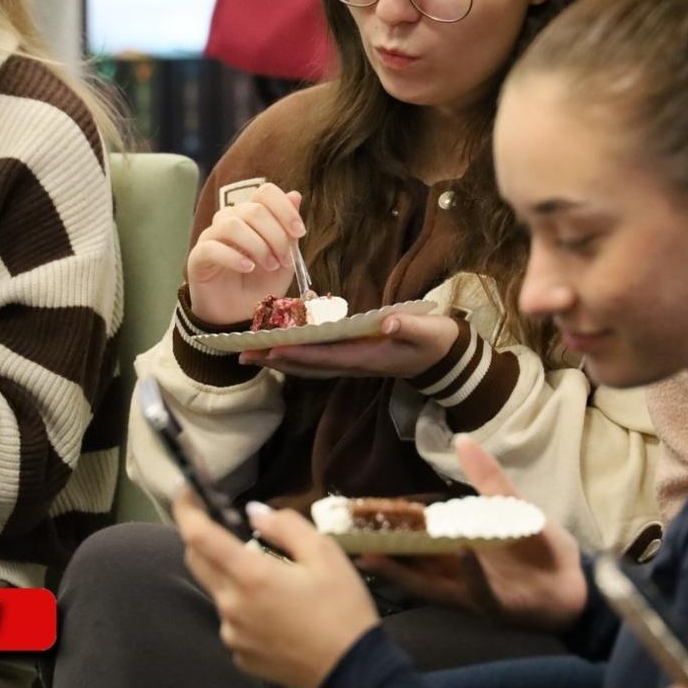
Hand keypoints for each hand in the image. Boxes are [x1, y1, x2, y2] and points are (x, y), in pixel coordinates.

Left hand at [176, 492, 377, 687]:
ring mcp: (232, 634)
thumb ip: (285, 526)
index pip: (199, 536)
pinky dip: (244, 607)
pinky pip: (232, 621)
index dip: (186, 509)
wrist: (352, 668)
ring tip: (273, 579)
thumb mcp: (325, 554)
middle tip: (227, 527)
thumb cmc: (342, 608)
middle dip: (202, 538)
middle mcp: (232, 606)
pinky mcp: (240, 654)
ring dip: (231, 576)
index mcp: (251, 576)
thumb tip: (255, 512)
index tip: (185, 491)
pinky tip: (276, 611)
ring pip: (218, 591)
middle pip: (197, 562)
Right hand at [187, 184, 306, 324]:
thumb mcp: (284, 260)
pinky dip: (234, 257)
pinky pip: (212, 247)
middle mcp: (229, 220)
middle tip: (284, 260)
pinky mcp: (198, 257)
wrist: (238, 315)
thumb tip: (295, 195)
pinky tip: (248, 268)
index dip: (285, 208)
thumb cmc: (260, 284)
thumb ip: (288, 231)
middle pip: (253, 209)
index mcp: (251, 216)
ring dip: (257, 245)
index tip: (299, 232)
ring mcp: (211, 237)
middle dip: (275, 235)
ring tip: (269, 265)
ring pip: (232, 224)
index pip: (265, 193)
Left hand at [239, 311, 459, 378]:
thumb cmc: (435, 341)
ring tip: (250, 353)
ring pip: (308, 364)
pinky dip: (296, 352)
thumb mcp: (429, 332)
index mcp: (368, 357)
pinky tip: (280, 343)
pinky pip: (317, 357)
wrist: (444, 357)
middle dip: (275, 361)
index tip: (271, 350)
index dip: (298, 354)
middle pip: (307, 365)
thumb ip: (409, 326)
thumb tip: (387, 322)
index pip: (326, 357)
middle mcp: (354, 364)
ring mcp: (352, 362)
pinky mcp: (352, 356)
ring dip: (279, 360)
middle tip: (242, 355)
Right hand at [359, 437, 585, 632]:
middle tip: (351, 540)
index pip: (415, 542)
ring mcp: (477, 592)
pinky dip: (472, 574)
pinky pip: (481, 592)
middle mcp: (458, 575)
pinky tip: (463, 554)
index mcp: (458, 551)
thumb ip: (487, 478)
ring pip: (432, 586)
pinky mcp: (501, 606)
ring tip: (378, 554)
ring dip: (407, 571)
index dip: (387, 532)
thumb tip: (462, 439)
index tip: (358, 518)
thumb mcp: (512, 505)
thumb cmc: (540, 547)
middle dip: (383, 554)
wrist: (578, 581)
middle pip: (412, 566)